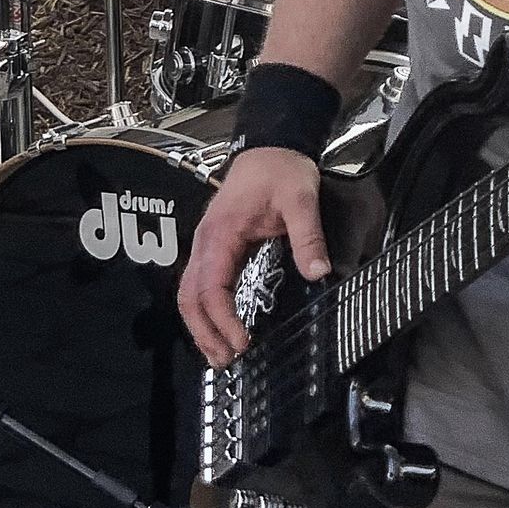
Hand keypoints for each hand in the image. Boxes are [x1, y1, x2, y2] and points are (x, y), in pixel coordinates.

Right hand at [177, 147, 330, 367]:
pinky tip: (220, 327)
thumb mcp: (301, 199)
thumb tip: (318, 273)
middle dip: (203, 332)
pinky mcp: (216, 246)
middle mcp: (205, 242)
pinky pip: (202, 284)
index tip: (242, 342)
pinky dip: (205, 310)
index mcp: (221, 233)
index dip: (223, 320)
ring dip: (201, 326)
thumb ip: (307, 236)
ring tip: (220, 354)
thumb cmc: (281, 170)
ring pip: (190, 293)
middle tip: (225, 361)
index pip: (211, 287)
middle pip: (190, 297)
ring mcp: (207, 244)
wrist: (271, 146)